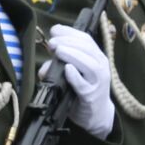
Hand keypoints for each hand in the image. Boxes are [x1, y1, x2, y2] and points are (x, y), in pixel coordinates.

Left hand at [42, 25, 113, 139]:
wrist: (96, 114)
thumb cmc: (82, 89)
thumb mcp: (71, 73)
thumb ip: (58, 65)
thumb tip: (44, 65)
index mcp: (96, 58)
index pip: (86, 39)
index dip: (70, 32)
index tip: (55, 30)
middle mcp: (100, 67)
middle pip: (88, 49)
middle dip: (69, 41)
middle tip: (52, 42)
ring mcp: (97, 82)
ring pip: (89, 64)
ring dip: (72, 55)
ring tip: (58, 51)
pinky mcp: (91, 96)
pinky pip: (83, 85)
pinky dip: (75, 76)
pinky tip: (67, 69)